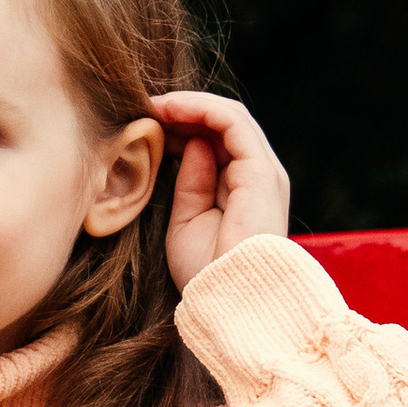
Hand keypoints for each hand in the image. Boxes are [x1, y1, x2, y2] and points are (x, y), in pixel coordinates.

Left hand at [150, 90, 291, 291]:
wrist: (229, 302)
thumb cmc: (206, 275)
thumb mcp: (187, 222)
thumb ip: (190, 182)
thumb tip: (191, 143)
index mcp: (245, 191)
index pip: (218, 143)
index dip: (183, 128)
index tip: (147, 126)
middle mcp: (259, 177)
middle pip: (223, 127)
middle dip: (183, 113)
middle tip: (144, 108)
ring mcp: (263, 171)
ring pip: (228, 117)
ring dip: (188, 104)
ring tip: (152, 105)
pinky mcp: (260, 170)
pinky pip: (231, 121)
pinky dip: (199, 107)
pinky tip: (169, 108)